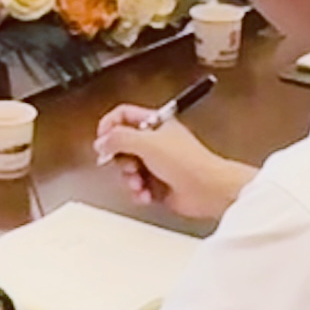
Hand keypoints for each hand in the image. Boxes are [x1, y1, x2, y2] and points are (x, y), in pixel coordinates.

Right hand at [94, 107, 248, 223]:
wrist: (208, 190)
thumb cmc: (189, 162)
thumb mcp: (147, 143)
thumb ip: (119, 138)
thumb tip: (101, 141)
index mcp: (154, 123)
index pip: (123, 115)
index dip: (109, 125)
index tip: (102, 140)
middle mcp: (155, 142)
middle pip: (122, 145)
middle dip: (120, 159)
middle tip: (126, 165)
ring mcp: (157, 164)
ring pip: (128, 169)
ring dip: (129, 179)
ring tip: (139, 183)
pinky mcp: (158, 185)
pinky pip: (137, 187)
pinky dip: (139, 192)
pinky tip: (146, 194)